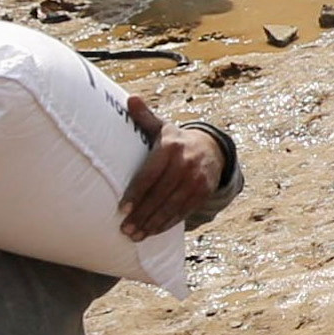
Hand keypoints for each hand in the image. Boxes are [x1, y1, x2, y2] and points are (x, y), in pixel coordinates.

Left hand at [113, 117, 225, 236]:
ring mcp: (196, 179)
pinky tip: (152, 231)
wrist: (211, 148)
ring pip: (171, 206)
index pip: (150, 174)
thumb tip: (130, 99)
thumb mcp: (161, 127)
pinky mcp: (203, 192)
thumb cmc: (175, 140)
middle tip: (125, 229)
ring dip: (152, 223)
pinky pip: (183, 211)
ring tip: (135, 235)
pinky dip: (167, 223)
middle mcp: (185, 163)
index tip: (122, 209)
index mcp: (171, 146)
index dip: (136, 193)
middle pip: (160, 194)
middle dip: (141, 214)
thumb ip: (144, 116)